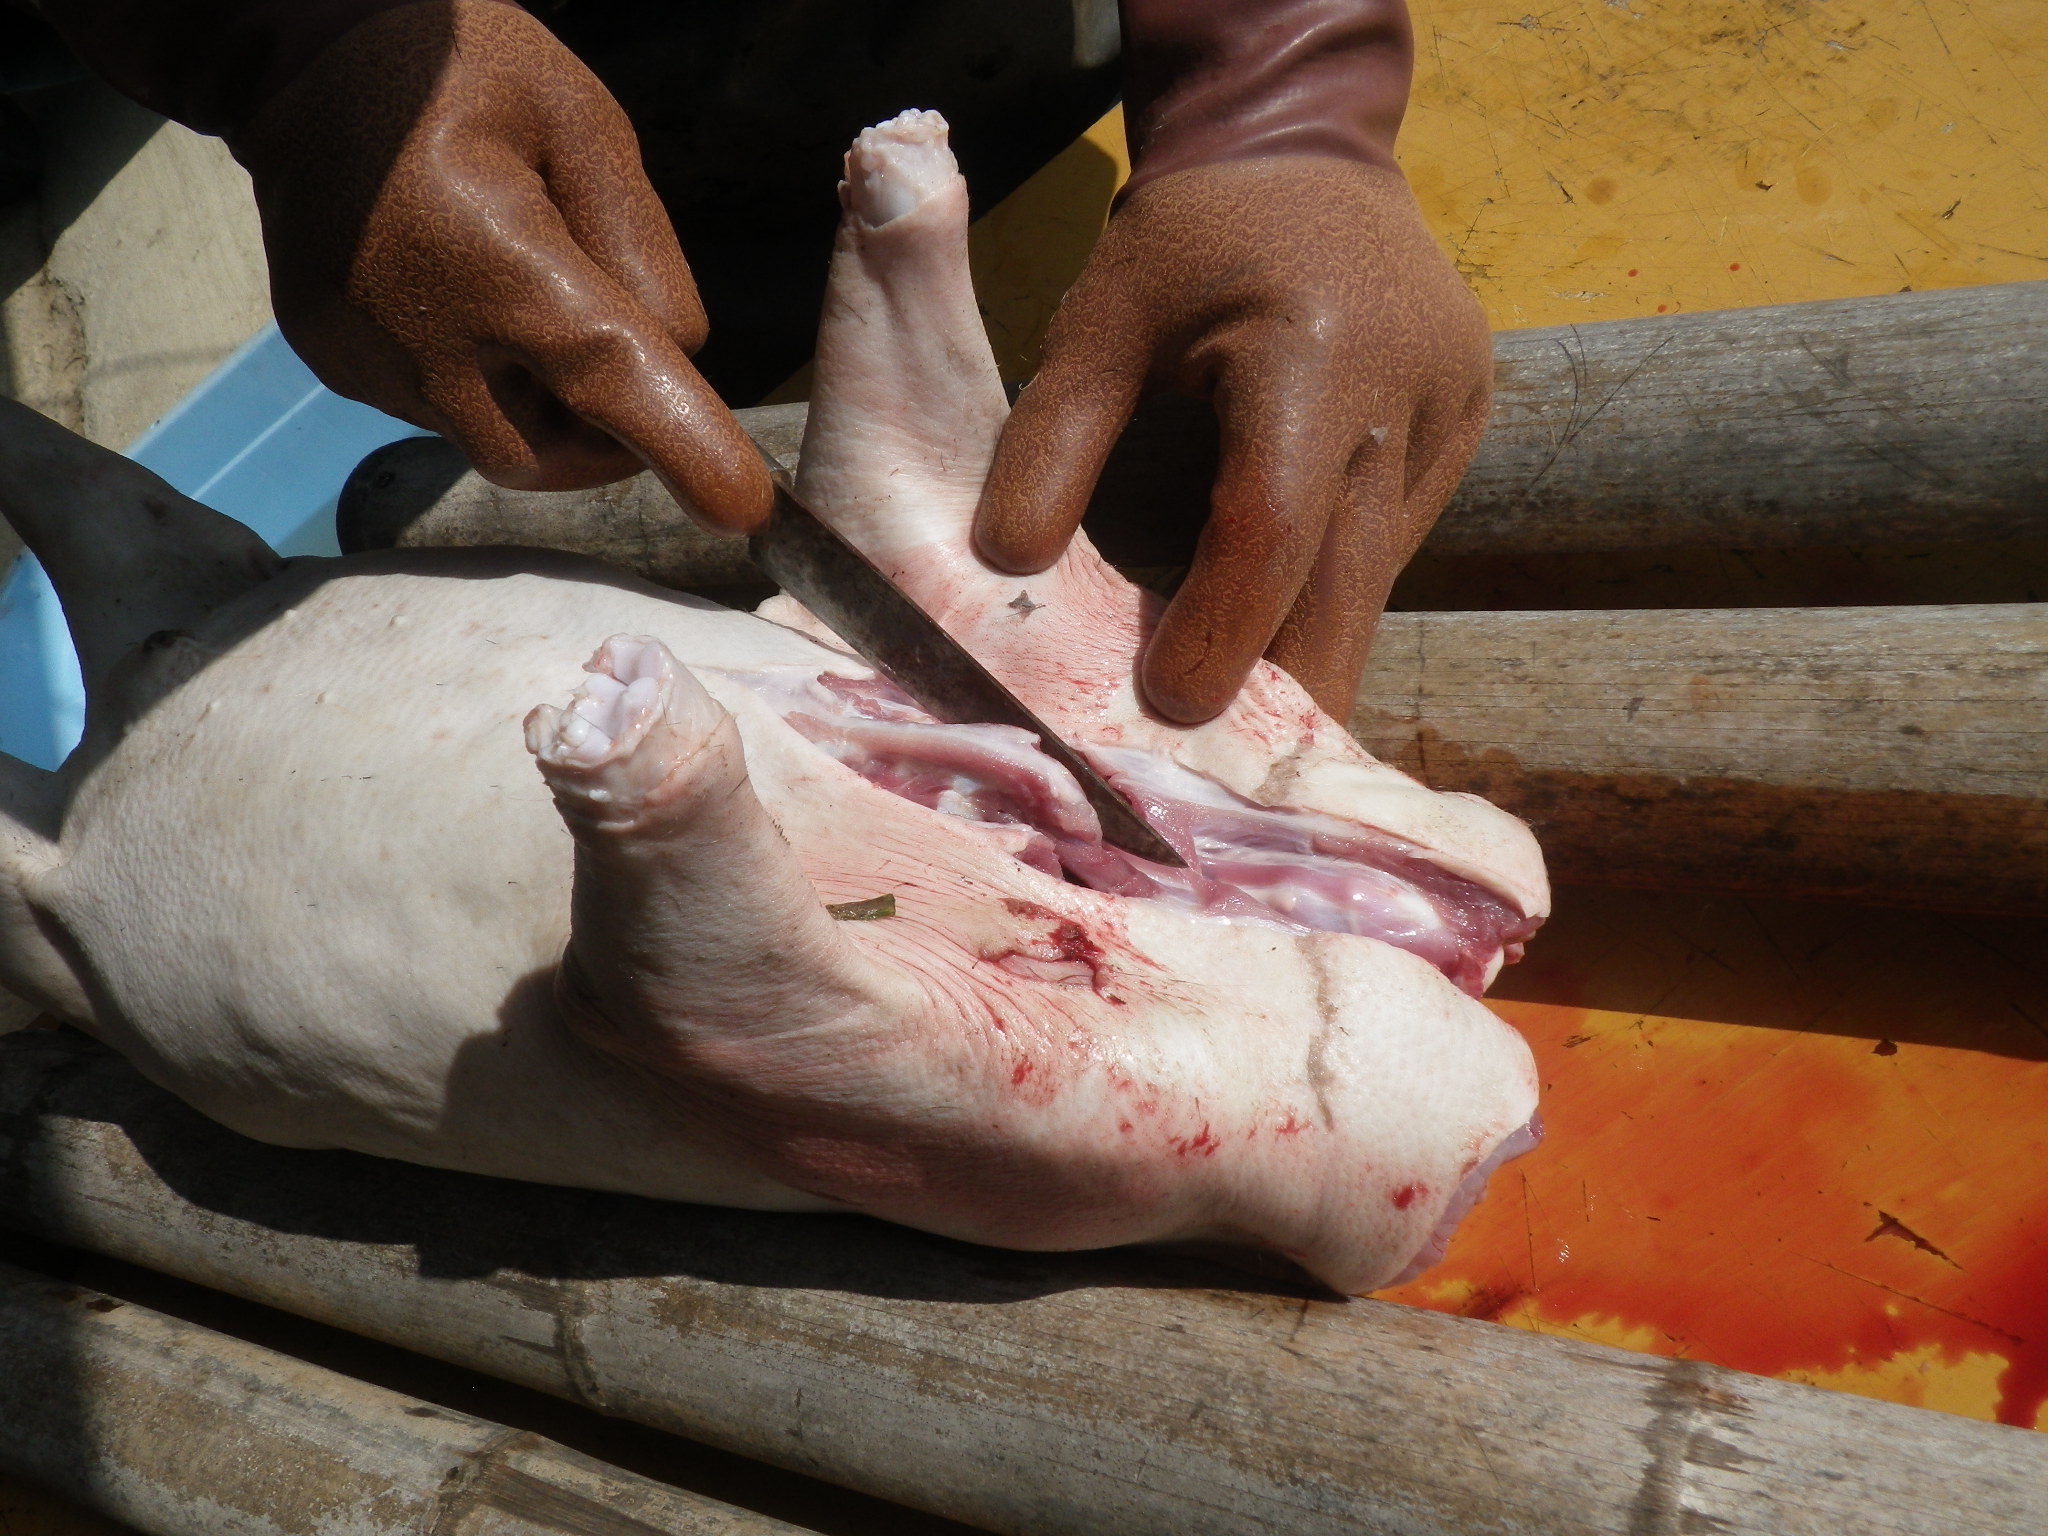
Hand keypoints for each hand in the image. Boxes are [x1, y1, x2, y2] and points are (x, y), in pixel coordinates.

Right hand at [233, 0, 770, 530]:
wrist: (301, 58)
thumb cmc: (462, 74)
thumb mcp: (585, 125)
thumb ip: (642, 252)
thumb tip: (676, 360)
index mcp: (493, 255)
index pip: (604, 377)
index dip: (681, 446)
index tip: (741, 507)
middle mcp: (418, 328)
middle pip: (545, 454)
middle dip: (606, 442)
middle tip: (632, 374)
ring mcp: (365, 357)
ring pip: (493, 437)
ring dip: (538, 402)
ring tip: (524, 293)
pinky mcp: (338, 366)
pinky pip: (439, 409)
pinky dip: (479, 378)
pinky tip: (464, 295)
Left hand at [974, 156, 1490, 722]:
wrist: (1308, 154)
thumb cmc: (1188, 240)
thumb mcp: (1100, 317)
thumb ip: (1051, 436)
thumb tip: (1003, 568)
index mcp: (1314, 347)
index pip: (1272, 521)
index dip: (1218, 626)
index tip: (1167, 707)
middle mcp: (1407, 390)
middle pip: (1350, 582)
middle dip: (1290, 690)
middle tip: (1229, 784)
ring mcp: (1452, 416)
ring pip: (1376, 578)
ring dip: (1310, 650)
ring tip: (1244, 733)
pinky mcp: (1462, 435)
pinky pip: (1389, 547)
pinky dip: (1328, 597)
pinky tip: (1279, 641)